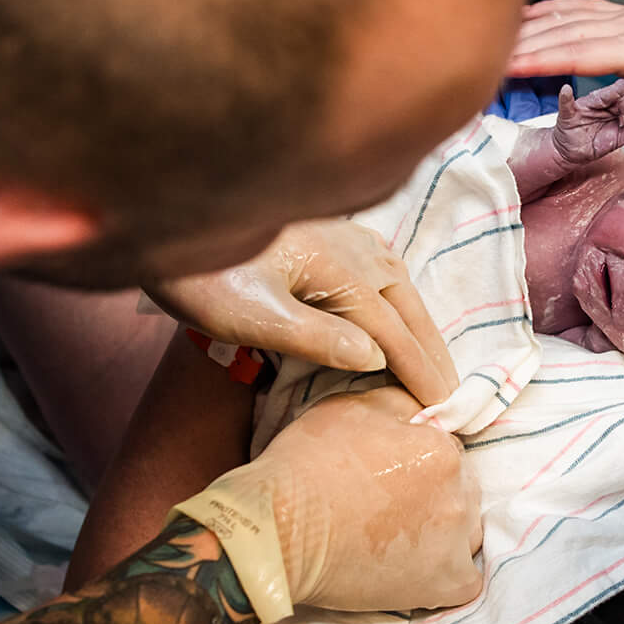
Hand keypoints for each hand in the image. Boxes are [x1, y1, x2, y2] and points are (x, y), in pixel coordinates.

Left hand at [144, 221, 460, 404]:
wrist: (170, 213)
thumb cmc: (203, 274)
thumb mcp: (254, 317)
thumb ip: (318, 338)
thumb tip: (377, 357)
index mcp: (343, 269)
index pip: (395, 334)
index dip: (420, 374)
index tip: (443, 411)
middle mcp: (355, 248)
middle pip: (408, 309)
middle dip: (431, 353)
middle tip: (453, 398)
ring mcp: (345, 236)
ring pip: (398, 289)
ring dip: (418, 327)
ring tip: (432, 365)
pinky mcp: (328, 234)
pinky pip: (380, 273)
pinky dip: (397, 303)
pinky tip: (395, 314)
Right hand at [230, 386, 482, 610]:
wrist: (280, 530)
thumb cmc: (308, 465)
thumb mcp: (353, 406)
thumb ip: (402, 404)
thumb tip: (423, 412)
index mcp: (442, 450)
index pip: (447, 450)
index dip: (419, 460)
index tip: (392, 473)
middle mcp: (459, 495)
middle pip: (461, 489)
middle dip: (435, 492)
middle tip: (392, 503)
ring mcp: (455, 544)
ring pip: (466, 531)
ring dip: (442, 531)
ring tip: (400, 537)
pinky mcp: (445, 586)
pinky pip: (467, 581)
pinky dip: (446, 574)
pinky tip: (418, 569)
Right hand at [506, 0, 623, 140]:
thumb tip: (607, 96)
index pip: (576, 51)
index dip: (535, 58)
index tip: (502, 65)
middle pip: (566, 29)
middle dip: (522, 40)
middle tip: (484, 52)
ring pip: (573, 14)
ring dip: (533, 23)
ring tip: (497, 31)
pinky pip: (588, 8)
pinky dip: (556, 10)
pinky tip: (535, 15)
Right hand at [550, 78, 623, 165]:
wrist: (571, 152)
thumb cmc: (593, 141)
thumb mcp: (615, 141)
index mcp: (614, 106)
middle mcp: (600, 102)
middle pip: (617, 93)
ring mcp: (584, 107)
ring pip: (598, 97)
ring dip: (609, 92)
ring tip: (621, 86)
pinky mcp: (568, 115)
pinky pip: (566, 105)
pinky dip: (566, 98)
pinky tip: (566, 90)